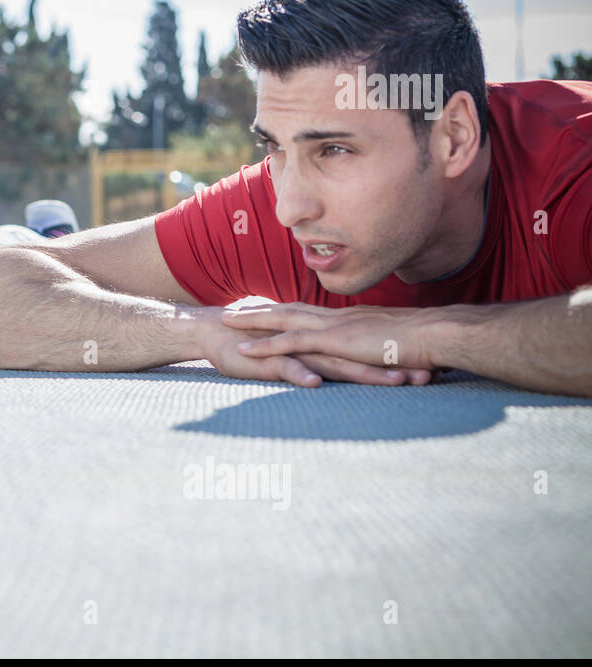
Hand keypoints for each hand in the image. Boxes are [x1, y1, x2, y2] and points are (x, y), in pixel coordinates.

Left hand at [220, 302, 441, 380]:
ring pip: (282, 320)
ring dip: (252, 320)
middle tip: (230, 310)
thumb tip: (380, 356)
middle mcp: (339, 316)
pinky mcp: (335, 341)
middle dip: (258, 309)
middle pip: (289, 309)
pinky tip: (245, 349)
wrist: (441, 334)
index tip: (262, 310)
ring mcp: (335, 327)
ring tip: (224, 321)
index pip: (310, 311)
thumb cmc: (429, 342)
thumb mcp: (398, 345)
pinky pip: (292, 343)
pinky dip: (266, 345)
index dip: (284, 310)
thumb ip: (382, 349)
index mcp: (352, 317)